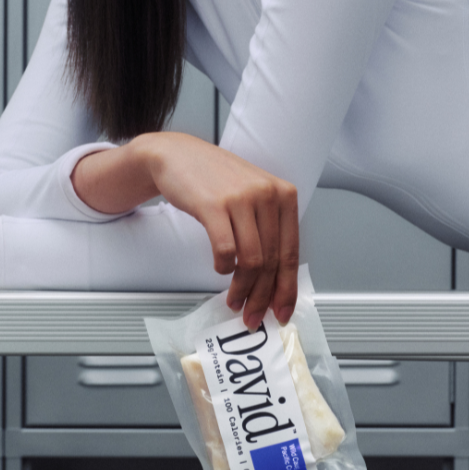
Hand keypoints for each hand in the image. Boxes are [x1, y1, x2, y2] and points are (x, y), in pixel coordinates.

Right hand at [144, 134, 297, 328]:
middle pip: (271, 260)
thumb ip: (267, 229)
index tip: (282, 310)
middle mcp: (267, 194)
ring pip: (251, 260)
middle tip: (253, 314)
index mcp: (283, 194)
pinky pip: (226, 250)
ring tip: (234, 299)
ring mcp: (241, 198)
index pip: (291, 252)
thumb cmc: (214, 178)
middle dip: (262, 296)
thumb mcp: (253, 195)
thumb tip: (274, 280)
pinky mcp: (215, 204)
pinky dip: (223, 267)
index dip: (286, 288)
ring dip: (242, 288)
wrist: (177, 155)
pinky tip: (220, 267)